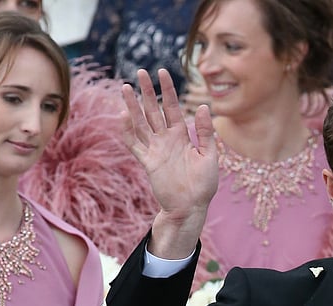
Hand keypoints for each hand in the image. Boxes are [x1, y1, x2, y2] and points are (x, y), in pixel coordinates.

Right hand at [121, 68, 218, 258]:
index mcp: (181, 136)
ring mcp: (155, 150)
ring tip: (124, 87)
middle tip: (140, 72)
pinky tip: (122, 116)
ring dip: (132, 106)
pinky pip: (134, 144)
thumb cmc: (203, 184)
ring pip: (140, 123)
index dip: (168, 90)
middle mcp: (166, 139)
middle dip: (147, 91)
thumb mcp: (209, 155)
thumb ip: (204, 132)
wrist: (191, 207)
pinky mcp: (147, 162)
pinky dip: (127, 131)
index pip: (172, 107)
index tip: (162, 72)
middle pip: (153, 110)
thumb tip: (204, 107)